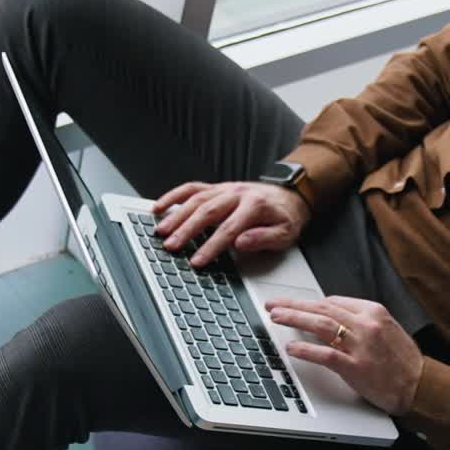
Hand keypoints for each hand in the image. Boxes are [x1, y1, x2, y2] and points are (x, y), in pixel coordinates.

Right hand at [152, 180, 310, 267]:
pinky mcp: (216, 188)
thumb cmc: (285, 217)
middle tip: (171, 247)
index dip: (211, 246)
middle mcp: (237, 194)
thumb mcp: (285, 233)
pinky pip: (192, 188)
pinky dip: (173, 196)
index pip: (229, 229)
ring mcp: (224, 189)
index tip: (198, 261)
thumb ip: (264, 238)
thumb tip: (241, 243)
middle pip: (207, 211)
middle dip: (187, 230)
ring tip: (161, 231)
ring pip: (196, 199)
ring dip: (176, 215)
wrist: (290, 195)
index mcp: (255, 206)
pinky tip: (159, 208)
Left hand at [264, 296, 423, 415]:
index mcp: (374, 312)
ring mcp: (361, 346)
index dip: (310, 303)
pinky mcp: (356, 367)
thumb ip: (363, 322)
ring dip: (294, 319)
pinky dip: (306, 349)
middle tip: (273, 304)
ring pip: (321, 325)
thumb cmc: (405, 362)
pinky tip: (291, 348)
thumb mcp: (388, 330)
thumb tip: (334, 318)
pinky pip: (326, 354)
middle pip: (322, 308)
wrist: (422, 386)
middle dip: (294, 305)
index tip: (295, 305)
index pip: (334, 301)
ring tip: (276, 317)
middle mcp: (366, 324)